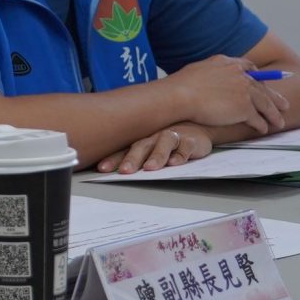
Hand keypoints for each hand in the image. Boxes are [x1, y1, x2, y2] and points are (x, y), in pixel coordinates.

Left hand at [98, 123, 213, 173]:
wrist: (197, 127)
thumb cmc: (168, 140)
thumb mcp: (150, 147)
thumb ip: (133, 157)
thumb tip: (107, 171)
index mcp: (141, 140)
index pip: (124, 150)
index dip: (113, 159)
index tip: (101, 169)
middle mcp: (154, 137)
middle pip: (141, 146)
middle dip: (132, 159)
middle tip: (124, 171)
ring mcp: (173, 137)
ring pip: (163, 145)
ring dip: (156, 156)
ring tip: (150, 168)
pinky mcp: (190, 141)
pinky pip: (185, 148)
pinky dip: (180, 155)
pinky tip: (175, 163)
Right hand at [167, 56, 287, 133]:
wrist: (180, 95)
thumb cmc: (181, 85)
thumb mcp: (199, 69)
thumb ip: (213, 72)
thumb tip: (212, 78)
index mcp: (228, 63)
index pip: (249, 68)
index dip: (259, 77)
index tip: (263, 83)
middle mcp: (239, 75)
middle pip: (262, 87)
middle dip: (275, 97)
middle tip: (284, 105)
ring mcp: (244, 91)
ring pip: (265, 104)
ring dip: (273, 114)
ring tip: (279, 122)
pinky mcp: (244, 108)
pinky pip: (257, 118)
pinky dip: (261, 124)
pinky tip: (263, 129)